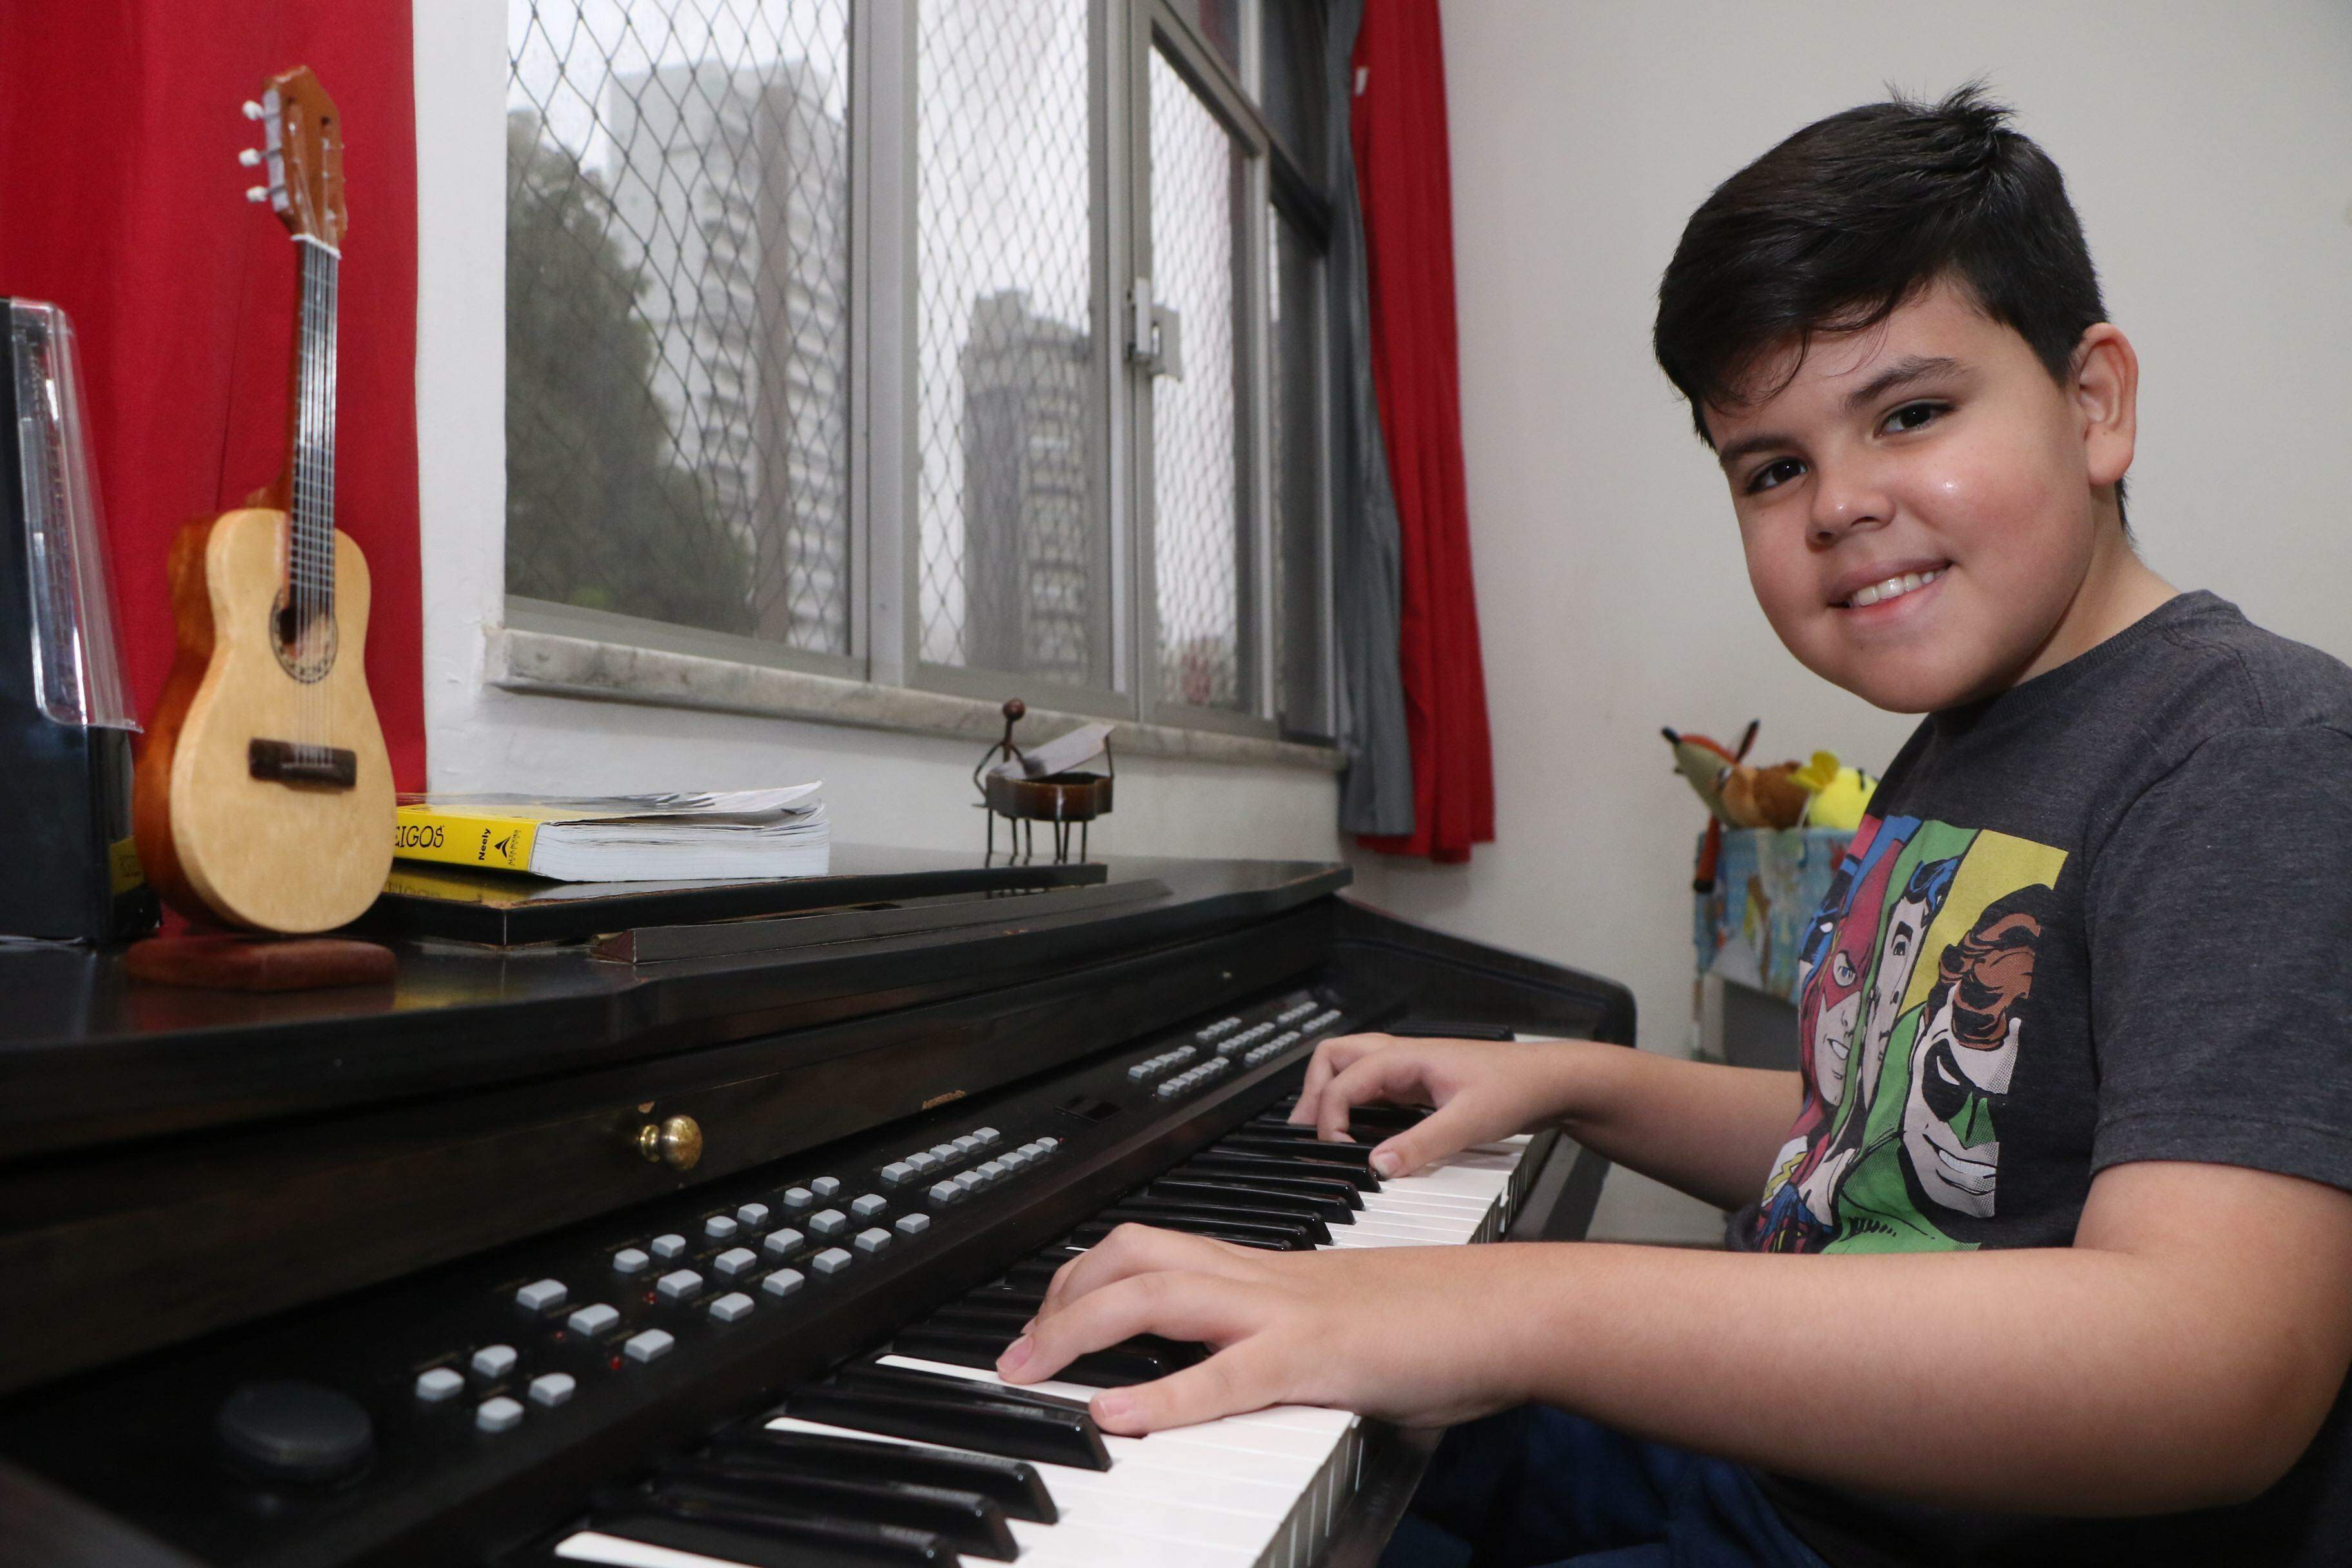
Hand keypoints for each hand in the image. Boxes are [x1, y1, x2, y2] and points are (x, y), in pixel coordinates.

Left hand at [998, 1222, 1525, 1434]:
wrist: (1509, 1310)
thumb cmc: (1438, 1325)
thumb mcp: (1340, 1331)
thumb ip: (1288, 1352)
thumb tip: (1253, 1390)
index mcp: (1268, 1271)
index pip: (1155, 1248)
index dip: (1087, 1276)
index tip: (1046, 1316)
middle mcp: (1263, 1277)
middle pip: (1133, 1255)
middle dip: (1059, 1297)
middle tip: (1016, 1351)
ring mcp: (1285, 1312)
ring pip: (1157, 1293)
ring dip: (1077, 1329)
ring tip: (1030, 1369)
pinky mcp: (1314, 1358)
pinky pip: (1222, 1375)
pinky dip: (1160, 1397)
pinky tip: (1115, 1416)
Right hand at [1287, 1033, 1585, 1174]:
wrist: (1550, 1081)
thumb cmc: (1515, 1088)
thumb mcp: (1468, 1122)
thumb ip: (1421, 1145)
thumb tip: (1377, 1166)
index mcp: (1404, 1057)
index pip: (1342, 1081)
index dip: (1328, 1117)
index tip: (1337, 1151)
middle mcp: (1401, 1056)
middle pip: (1333, 1058)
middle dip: (1313, 1092)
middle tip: (1307, 1133)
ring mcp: (1409, 1068)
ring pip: (1350, 1067)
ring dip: (1330, 1093)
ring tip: (1324, 1131)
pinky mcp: (1419, 1084)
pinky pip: (1373, 1085)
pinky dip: (1355, 1102)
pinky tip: (1362, 1130)